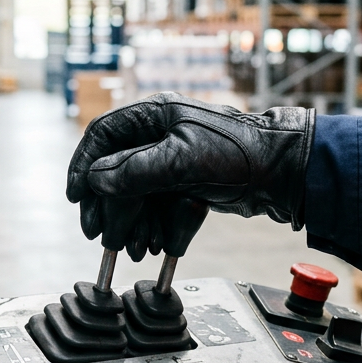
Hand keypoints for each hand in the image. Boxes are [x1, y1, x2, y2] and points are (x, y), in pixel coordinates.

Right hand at [67, 93, 315, 251]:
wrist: (284, 172)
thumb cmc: (241, 154)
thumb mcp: (183, 160)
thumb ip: (136, 170)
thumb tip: (97, 180)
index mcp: (155, 114)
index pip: (102, 135)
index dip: (84, 165)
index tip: (76, 197)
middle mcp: (160, 134)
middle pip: (116, 170)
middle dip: (107, 206)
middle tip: (97, 234)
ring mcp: (173, 159)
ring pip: (136, 193)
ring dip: (130, 222)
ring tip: (131, 248)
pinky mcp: (186, 182)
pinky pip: (157, 205)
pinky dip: (152, 225)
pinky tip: (152, 245)